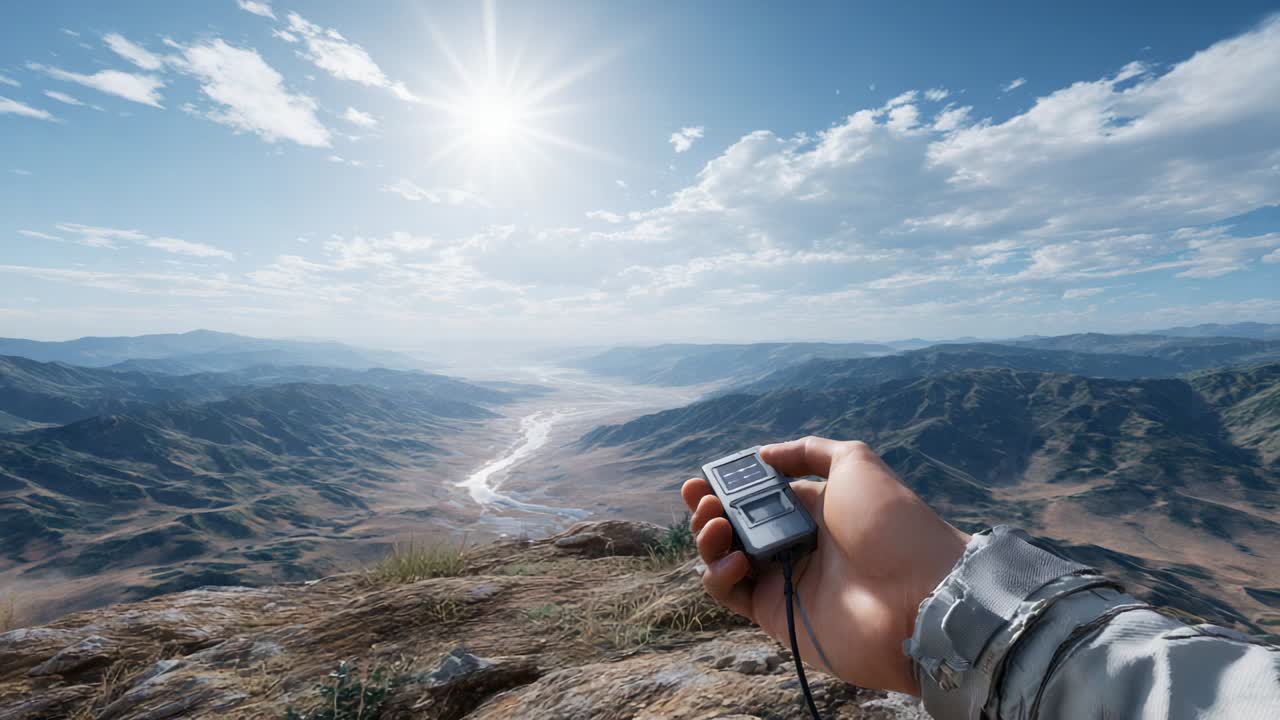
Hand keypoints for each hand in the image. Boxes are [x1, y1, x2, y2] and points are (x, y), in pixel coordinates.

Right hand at [681, 437, 968, 694]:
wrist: (917, 594)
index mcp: (813, 509)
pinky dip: (719, 574)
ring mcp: (783, 580)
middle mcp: (795, 543)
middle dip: (709, 507)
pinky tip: (735, 559)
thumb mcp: (856, 463)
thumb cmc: (891, 524)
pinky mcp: (774, 615)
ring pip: (724, 558)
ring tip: (714, 523)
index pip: (758, 495)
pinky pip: (731, 594)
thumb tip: (763, 456)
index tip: (708, 475)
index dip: (730, 485)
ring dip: (708, 537)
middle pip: (734, 525)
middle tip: (698, 494)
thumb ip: (808, 451)